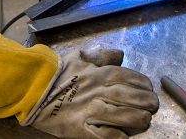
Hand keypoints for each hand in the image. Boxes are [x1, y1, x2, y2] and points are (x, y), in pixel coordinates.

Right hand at [23, 49, 158, 138]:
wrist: (31, 87)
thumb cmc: (56, 71)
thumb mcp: (80, 56)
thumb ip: (102, 55)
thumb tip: (120, 54)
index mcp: (98, 73)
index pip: (127, 77)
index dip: (142, 83)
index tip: (149, 88)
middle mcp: (97, 91)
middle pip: (128, 96)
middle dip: (145, 101)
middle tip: (153, 105)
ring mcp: (88, 111)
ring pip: (119, 116)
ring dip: (136, 119)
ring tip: (145, 120)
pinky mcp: (79, 128)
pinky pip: (102, 135)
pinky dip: (116, 136)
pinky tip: (125, 136)